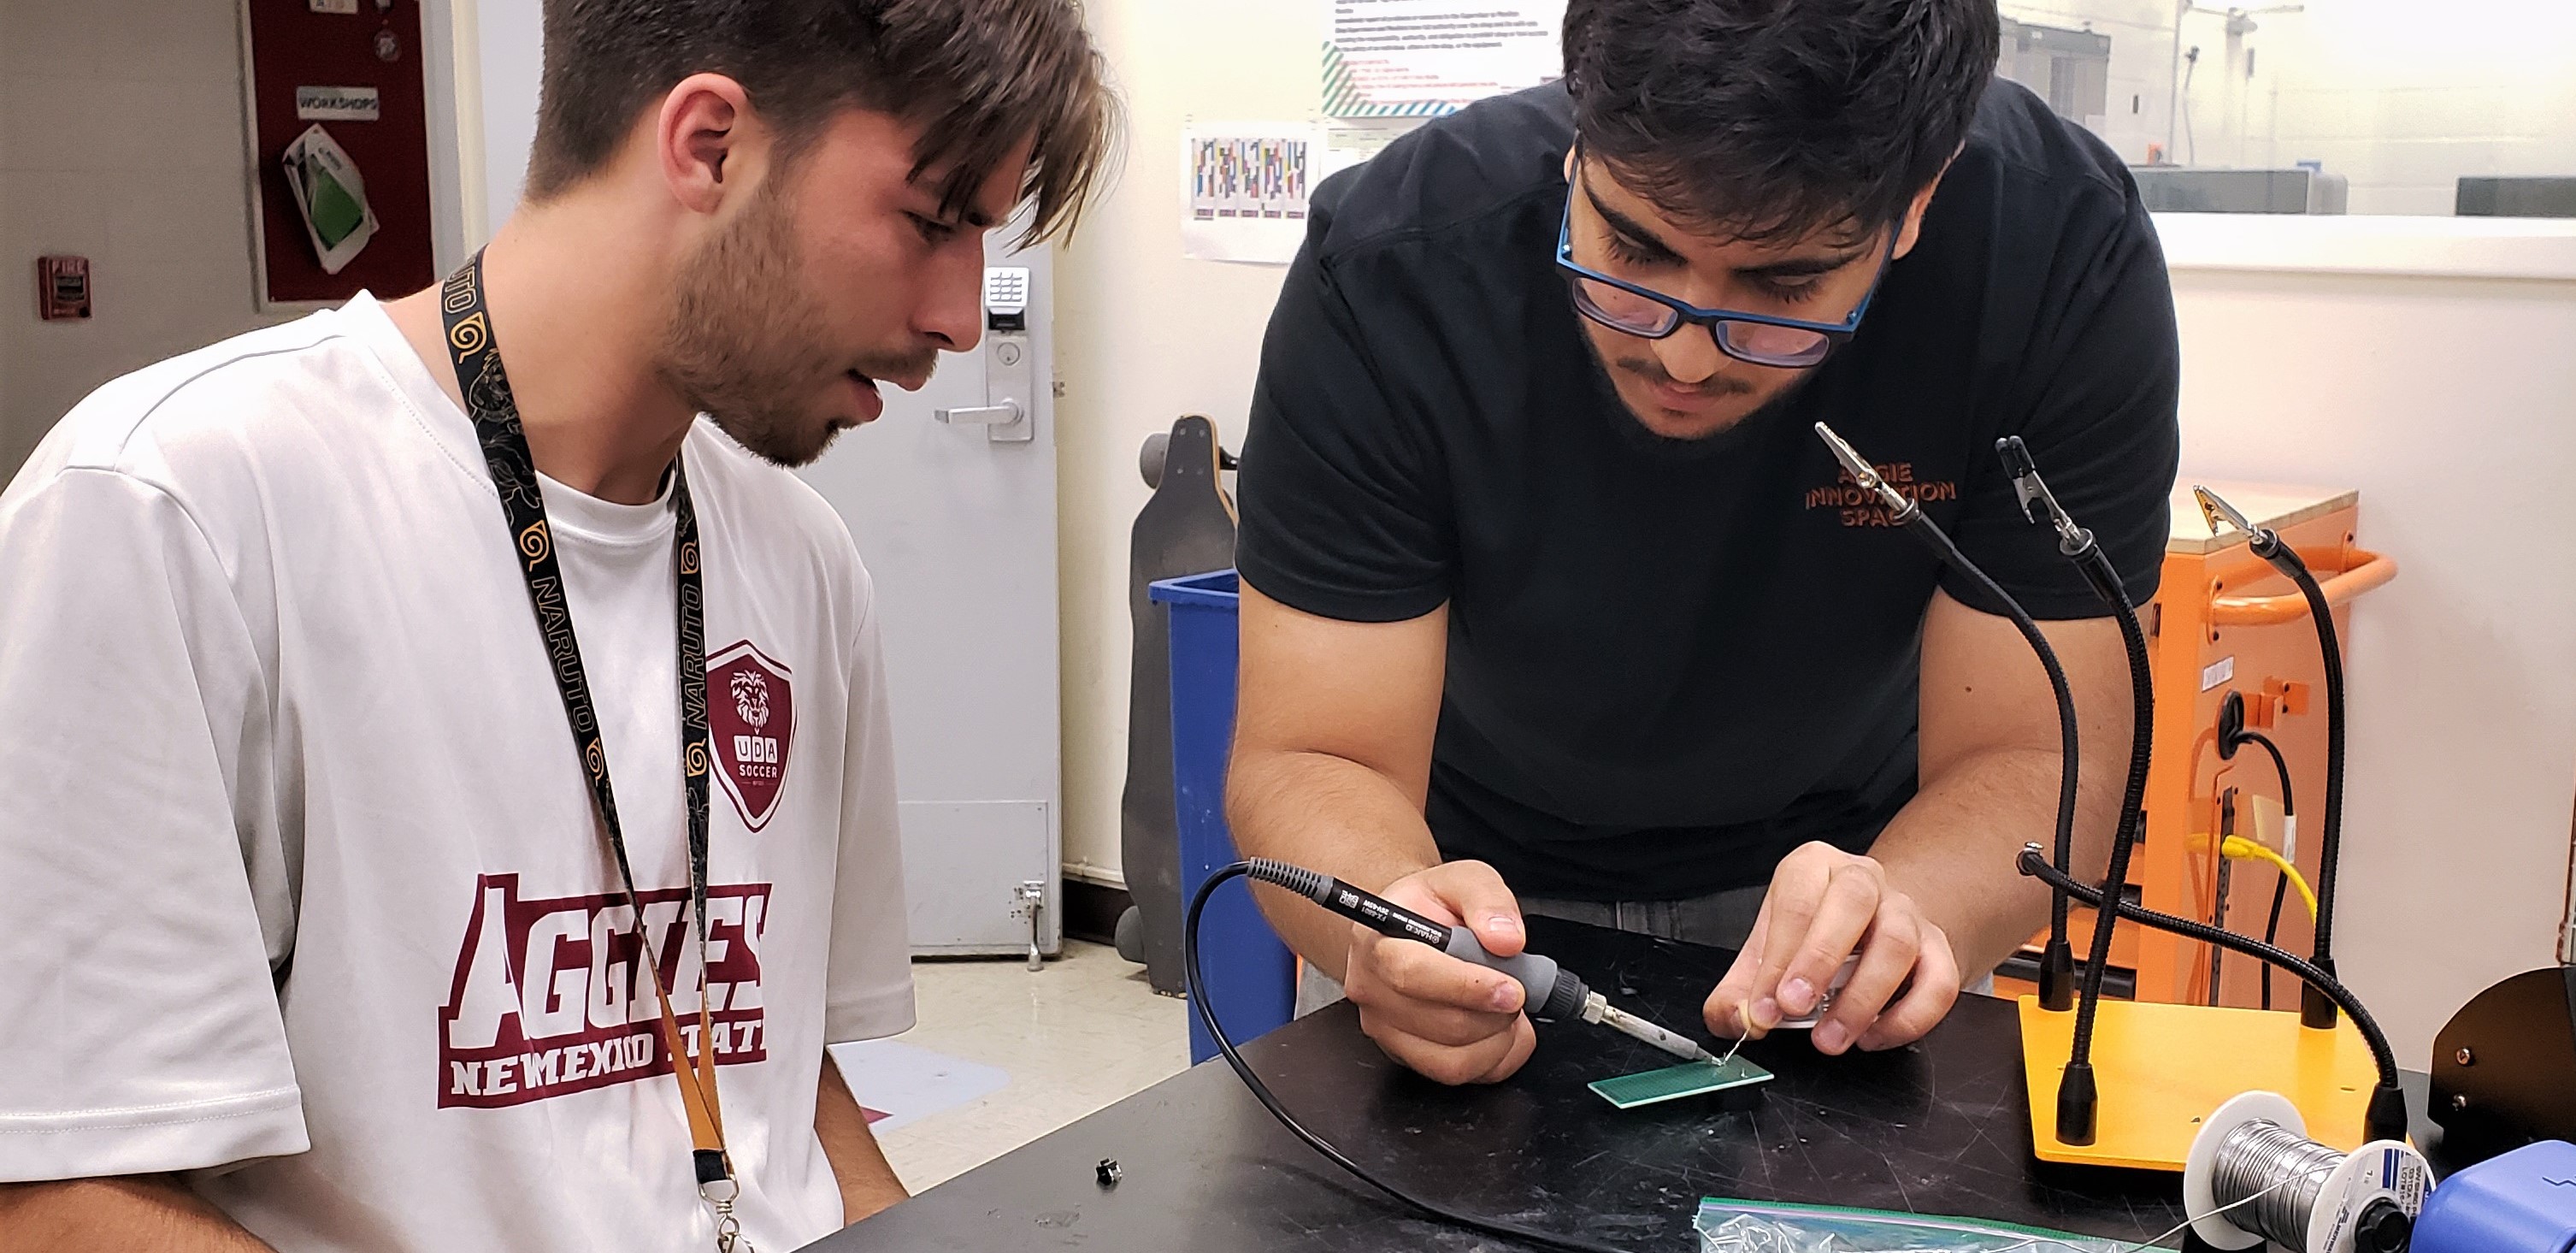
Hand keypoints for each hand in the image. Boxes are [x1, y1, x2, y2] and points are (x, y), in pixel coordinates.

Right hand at [1339, 860, 1537, 1084]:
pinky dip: (1495, 1057)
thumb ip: (1487, 900)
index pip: (1414, 975)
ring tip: (1507, 1008)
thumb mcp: (1463, 879)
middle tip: (1519, 989)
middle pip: (1442, 1024)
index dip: (1469, 987)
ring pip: (1453, 1060)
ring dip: (1497, 1038)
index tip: (1511, 987)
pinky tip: (1499, 1028)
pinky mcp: (1406, 1056)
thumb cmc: (1432, 906)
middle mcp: (1372, 992)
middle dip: (1495, 1013)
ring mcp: (1386, 1030)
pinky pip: (1458, 1074)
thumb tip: (1507, 938)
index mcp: (1377, 942)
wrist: (1411, 928)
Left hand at [1703, 842, 1961, 1054]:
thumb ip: (1738, 991)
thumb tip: (1735, 1018)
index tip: (1764, 1006)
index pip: (1797, 902)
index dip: (1778, 958)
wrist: (1866, 925)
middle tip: (1795, 1009)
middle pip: (1853, 902)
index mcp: (1813, 868)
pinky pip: (1937, 981)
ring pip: (1897, 942)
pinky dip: (1908, 1018)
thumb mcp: (1764, 954)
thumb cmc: (1808, 935)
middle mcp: (1863, 880)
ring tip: (1831, 1037)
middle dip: (1820, 959)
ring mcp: (1905, 911)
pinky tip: (1873, 1037)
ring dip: (1862, 999)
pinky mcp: (1937, 948)